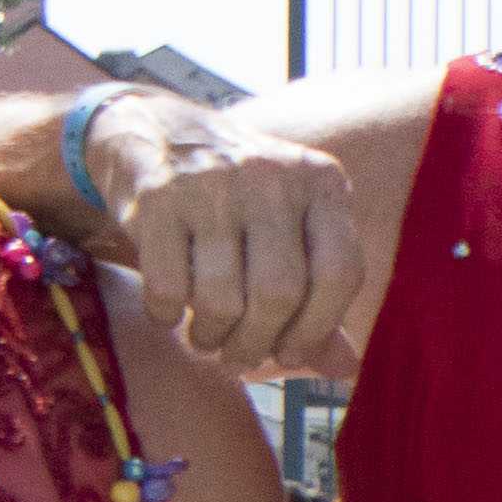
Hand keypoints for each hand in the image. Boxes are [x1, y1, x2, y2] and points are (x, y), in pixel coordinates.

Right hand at [93, 99, 368, 381]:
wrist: (157, 131)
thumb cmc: (237, 201)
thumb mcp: (291, 231)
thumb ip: (319, 298)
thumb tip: (345, 369)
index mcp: (321, 182)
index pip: (340, 273)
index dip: (316, 329)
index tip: (289, 353)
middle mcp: (272, 175)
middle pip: (279, 294)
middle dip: (256, 343)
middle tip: (238, 356)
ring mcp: (213, 183)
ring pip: (222, 300)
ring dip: (211, 337)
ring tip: (206, 337)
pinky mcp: (158, 198)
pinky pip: (168, 290)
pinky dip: (166, 316)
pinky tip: (169, 311)